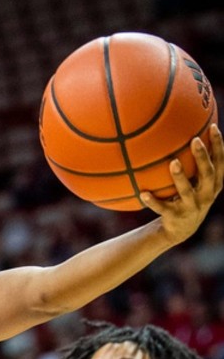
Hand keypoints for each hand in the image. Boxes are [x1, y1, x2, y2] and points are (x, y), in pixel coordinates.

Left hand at [140, 124, 223, 242]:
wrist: (181, 230)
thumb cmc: (189, 198)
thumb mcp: (198, 183)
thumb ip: (197, 165)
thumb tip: (190, 133)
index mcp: (214, 185)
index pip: (220, 162)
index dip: (219, 146)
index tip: (213, 127)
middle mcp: (206, 196)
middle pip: (207, 174)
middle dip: (202, 157)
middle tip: (194, 140)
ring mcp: (191, 207)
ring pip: (186, 191)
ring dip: (180, 177)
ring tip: (173, 162)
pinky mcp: (175, 217)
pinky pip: (162, 208)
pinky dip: (153, 201)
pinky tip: (143, 193)